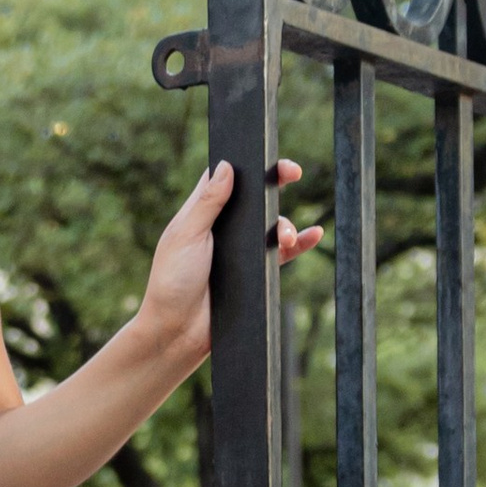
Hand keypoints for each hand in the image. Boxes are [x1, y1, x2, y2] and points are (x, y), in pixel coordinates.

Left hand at [138, 158, 322, 368]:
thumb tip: (226, 165)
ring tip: (282, 238)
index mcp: (200, 213)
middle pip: (255, 197)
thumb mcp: (187, 235)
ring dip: (283, 224)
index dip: (246, 164)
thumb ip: (207, 202)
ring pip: (271, 224)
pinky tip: (314, 235)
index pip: (225, 178)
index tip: (265, 155)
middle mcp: (222, 227)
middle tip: (293, 172)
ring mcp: (239, 250)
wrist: (178, 330)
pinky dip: (299, 242)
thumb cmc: (171, 282)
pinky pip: (282, 253)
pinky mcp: (254, 272)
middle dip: (275, 183)